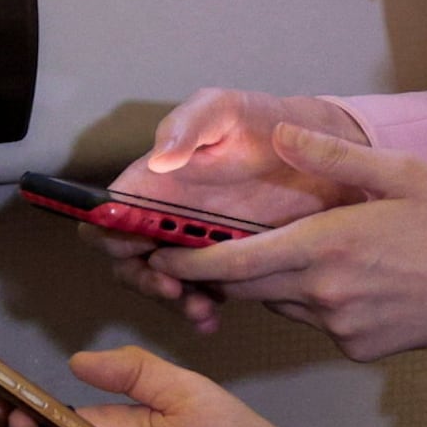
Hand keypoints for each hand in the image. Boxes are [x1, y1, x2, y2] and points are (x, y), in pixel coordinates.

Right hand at [105, 94, 352, 326]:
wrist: (316, 149)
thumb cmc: (260, 121)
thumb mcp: (223, 110)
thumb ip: (188, 126)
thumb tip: (158, 159)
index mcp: (153, 182)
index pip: (110, 216)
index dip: (111, 237)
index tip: (139, 250)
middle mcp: (166, 216)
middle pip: (128, 259)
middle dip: (144, 281)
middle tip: (174, 290)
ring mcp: (194, 243)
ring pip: (164, 283)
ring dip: (174, 302)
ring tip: (201, 311)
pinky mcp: (225, 263)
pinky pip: (201, 292)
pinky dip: (200, 310)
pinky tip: (215, 317)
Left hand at [155, 125, 426, 360]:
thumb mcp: (398, 173)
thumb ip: (329, 158)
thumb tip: (277, 134)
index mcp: (328, 248)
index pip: (234, 263)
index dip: (188, 260)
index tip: (155, 250)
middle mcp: (327, 296)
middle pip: (247, 289)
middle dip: (221, 270)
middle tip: (198, 246)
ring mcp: (345, 329)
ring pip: (281, 306)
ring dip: (271, 282)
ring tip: (284, 249)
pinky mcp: (362, 349)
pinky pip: (317, 323)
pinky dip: (312, 301)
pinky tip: (344, 275)